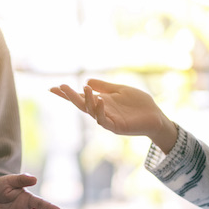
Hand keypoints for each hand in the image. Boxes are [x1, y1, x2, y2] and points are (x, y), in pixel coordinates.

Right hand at [50, 79, 177, 152]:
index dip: (67, 94)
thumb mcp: (120, 90)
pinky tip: (100, 100)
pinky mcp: (116, 127)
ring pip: (91, 111)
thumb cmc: (139, 104)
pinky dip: (100, 110)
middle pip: (81, 104)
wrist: (155, 116)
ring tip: (84, 89)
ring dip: (86, 100)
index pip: (80, 97)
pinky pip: (104, 120)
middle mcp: (101, 112)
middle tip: (60, 87)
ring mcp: (107, 120)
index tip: (53, 88)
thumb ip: (104, 87)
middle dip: (70, 96)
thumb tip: (86, 81)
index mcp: (100, 102)